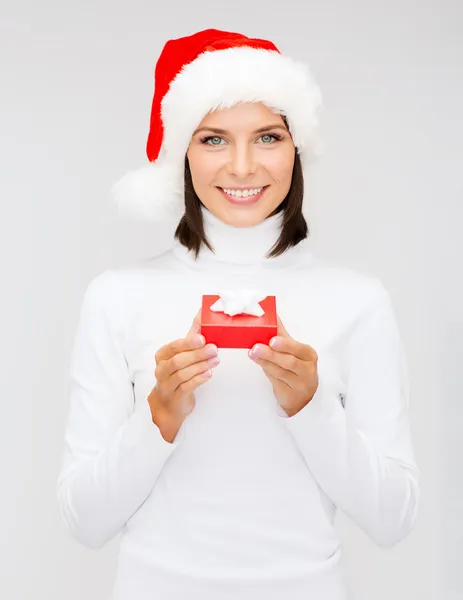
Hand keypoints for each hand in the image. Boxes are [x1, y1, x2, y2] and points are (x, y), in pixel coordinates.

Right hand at [148, 310, 218, 425]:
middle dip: (197, 354)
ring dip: (201, 366)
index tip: (202, 338)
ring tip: (215, 360)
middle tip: (214, 349)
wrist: (170, 402)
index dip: (188, 343)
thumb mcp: (183, 352)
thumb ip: (193, 333)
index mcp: (163, 355)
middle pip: (178, 360)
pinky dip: (198, 380)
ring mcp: (167, 384)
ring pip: (183, 374)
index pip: (174, 347)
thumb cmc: (177, 373)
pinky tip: (208, 374)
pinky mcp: (175, 397)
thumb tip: (203, 311)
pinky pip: (186, 387)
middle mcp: (161, 369)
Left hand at [248, 315, 318, 416]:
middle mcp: (308, 370)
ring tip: (252, 353)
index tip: (273, 340)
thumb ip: (281, 333)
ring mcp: (299, 385)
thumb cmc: (297, 367)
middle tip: (256, 347)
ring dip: (264, 362)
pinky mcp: (289, 395)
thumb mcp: (294, 350)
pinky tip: (258, 363)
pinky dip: (266, 372)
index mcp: (309, 355)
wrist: (303, 396)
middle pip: (289, 362)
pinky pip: (276, 382)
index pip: (298, 349)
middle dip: (271, 354)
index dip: (286, 345)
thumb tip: (271, 313)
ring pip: (280, 372)